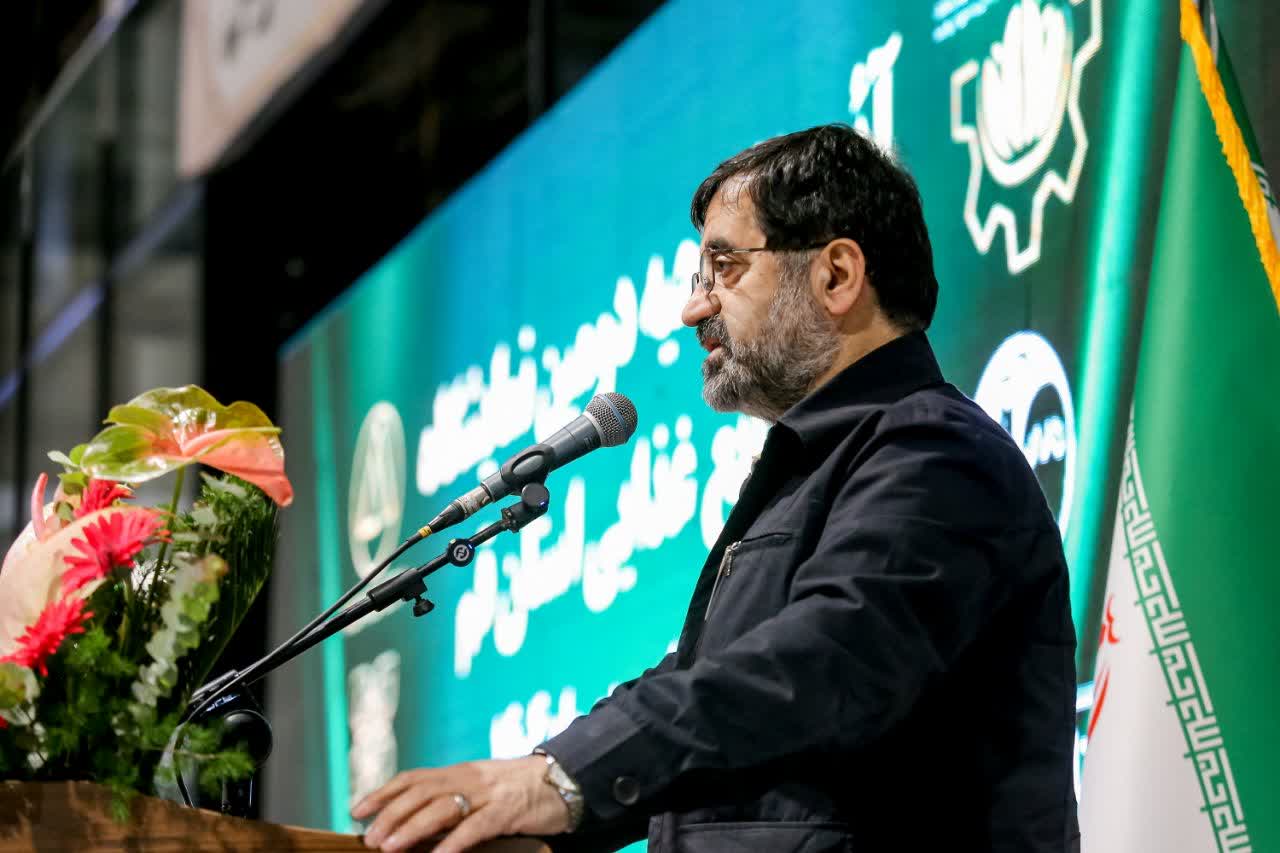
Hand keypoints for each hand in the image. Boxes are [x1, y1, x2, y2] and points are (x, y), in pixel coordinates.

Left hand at [351, 755, 568, 851]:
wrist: (564, 781)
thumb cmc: (519, 791)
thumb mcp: (482, 790)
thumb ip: (452, 801)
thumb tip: (413, 824)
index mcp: (460, 771)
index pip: (412, 777)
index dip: (382, 792)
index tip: (356, 810)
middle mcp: (469, 777)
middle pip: (421, 792)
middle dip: (390, 814)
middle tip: (369, 838)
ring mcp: (488, 793)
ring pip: (442, 807)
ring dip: (412, 828)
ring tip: (390, 847)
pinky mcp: (507, 810)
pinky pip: (476, 826)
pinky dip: (453, 842)